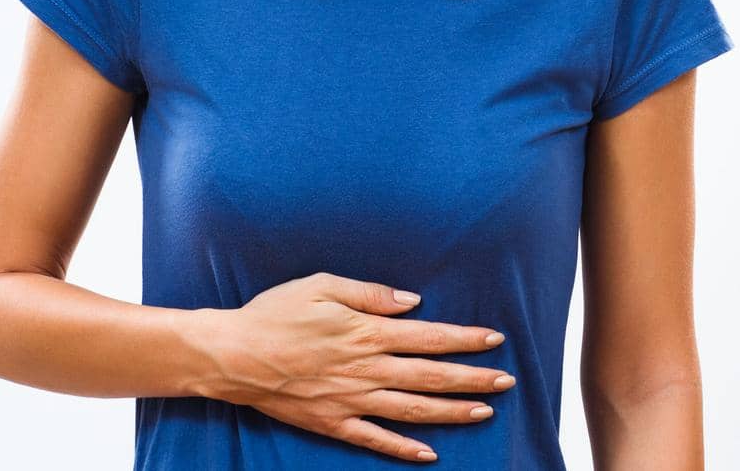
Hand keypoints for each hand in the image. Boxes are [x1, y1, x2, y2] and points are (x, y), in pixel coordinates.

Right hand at [191, 271, 517, 461]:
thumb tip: (413, 302)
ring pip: (413, 411)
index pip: (430, 337)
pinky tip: (429, 455)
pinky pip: (375, 439)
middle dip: (473, 379)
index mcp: (366, 332)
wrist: (232, 354)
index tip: (495, 340)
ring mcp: (351, 400)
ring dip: (452, 413)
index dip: (466, 340)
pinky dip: (404, 449)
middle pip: (431, 377)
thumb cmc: (275, 312)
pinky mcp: (333, 423)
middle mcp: (366, 369)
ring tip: (485, 412)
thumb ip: (371, 294)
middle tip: (507, 380)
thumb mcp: (322, 285)